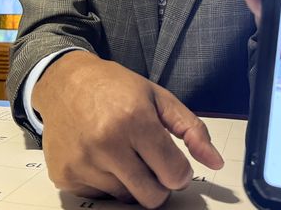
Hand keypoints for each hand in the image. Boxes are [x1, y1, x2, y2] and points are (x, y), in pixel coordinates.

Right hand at [31, 51, 223, 207]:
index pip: (174, 174)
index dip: (180, 171)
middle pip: (152, 196)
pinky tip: (100, 156)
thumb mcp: (158, 97)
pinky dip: (106, 182)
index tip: (174, 162)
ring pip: (126, 197)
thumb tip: (215, 161)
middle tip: (150, 162)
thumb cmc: (114, 88)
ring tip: (121, 152)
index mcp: (134, 120)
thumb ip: (191, 129)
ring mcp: (83, 162)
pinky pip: (100, 196)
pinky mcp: (66, 176)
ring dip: (130, 181)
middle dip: (159, 183)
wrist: (65, 82)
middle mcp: (106, 143)